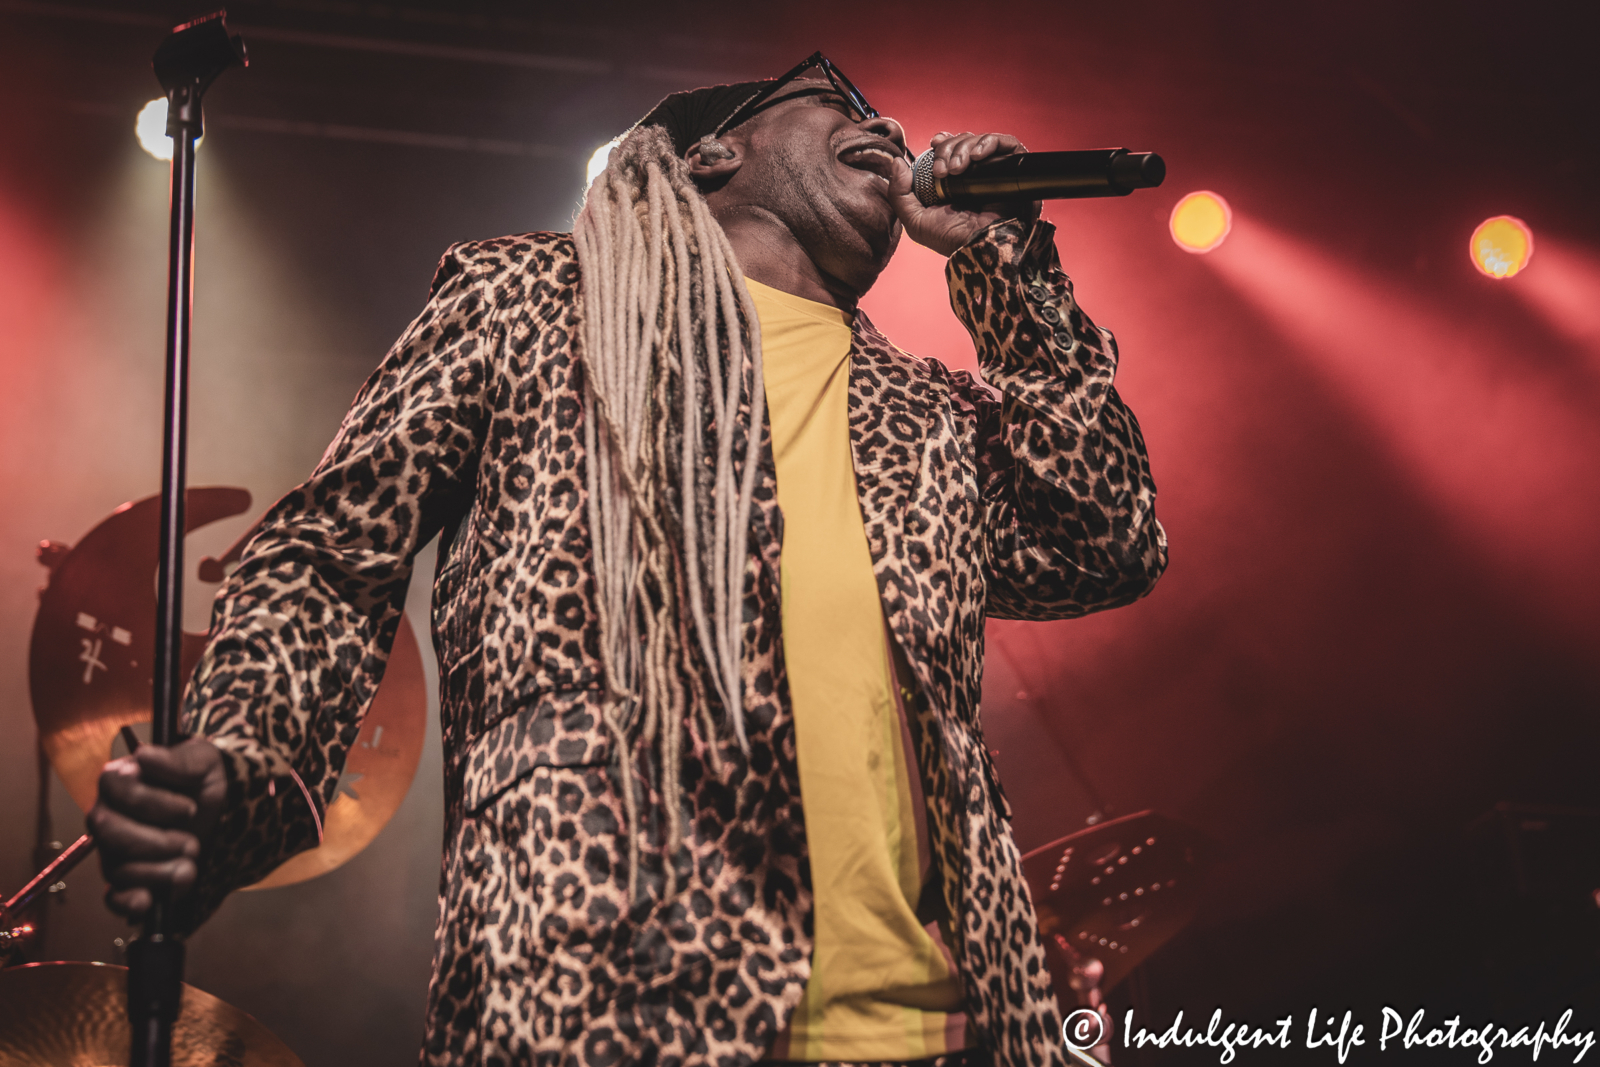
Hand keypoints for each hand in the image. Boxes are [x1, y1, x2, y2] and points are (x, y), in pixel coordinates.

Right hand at [88, 738, 226, 921]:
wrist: (231, 816)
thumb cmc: (212, 781)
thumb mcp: (206, 762)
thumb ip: (177, 761)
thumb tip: (144, 755)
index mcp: (123, 781)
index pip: (116, 790)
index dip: (152, 802)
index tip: (190, 808)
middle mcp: (110, 816)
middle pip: (109, 833)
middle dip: (156, 842)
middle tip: (192, 843)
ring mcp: (115, 851)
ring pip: (117, 867)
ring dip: (160, 871)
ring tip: (191, 867)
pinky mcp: (129, 881)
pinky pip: (113, 897)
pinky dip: (129, 902)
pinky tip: (148, 902)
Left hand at [889, 131, 1039, 256]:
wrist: (980, 246)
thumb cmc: (951, 239)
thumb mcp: (915, 220)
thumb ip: (899, 194)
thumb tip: (897, 163)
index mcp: (954, 183)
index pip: (950, 149)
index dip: (942, 143)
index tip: (934, 143)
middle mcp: (975, 174)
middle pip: (962, 141)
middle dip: (948, 148)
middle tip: (943, 170)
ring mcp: (994, 171)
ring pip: (979, 140)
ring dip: (964, 148)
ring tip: (957, 169)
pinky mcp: (1013, 169)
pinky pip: (1005, 143)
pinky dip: (989, 143)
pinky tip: (977, 157)